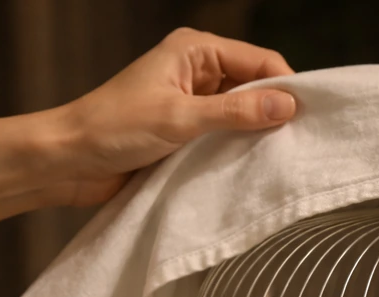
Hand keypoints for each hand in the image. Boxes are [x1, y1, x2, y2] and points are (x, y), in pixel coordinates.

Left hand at [51, 28, 296, 206]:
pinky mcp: (189, 129)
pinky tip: (254, 164)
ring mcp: (194, 100)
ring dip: (258, 132)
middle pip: (255, 84)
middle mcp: (197, 70)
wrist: (69, 161)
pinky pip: (228, 133)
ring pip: (244, 111)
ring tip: (281, 156)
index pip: (259, 60)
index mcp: (194, 50)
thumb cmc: (113, 129)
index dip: (286, 86)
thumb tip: (287, 105)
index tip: (309, 119)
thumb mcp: (180, 118)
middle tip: (300, 141)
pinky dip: (241, 147)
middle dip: (275, 109)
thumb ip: (235, 112)